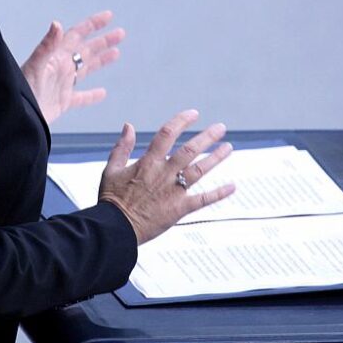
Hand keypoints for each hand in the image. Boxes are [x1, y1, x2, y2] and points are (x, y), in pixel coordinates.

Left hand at [21, 10, 124, 124]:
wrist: (17, 116)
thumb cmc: (21, 90)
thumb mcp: (35, 66)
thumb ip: (47, 46)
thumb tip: (57, 24)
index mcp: (57, 56)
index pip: (77, 35)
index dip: (92, 24)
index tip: (108, 16)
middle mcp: (61, 67)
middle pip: (86, 50)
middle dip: (103, 41)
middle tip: (121, 33)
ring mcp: (62, 84)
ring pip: (86, 69)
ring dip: (101, 61)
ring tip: (116, 52)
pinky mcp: (62, 102)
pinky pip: (81, 97)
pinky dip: (92, 95)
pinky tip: (102, 93)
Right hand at [97, 109, 234, 244]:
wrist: (116, 228)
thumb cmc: (112, 200)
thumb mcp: (111, 169)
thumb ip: (121, 147)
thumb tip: (128, 126)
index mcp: (148, 162)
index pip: (167, 134)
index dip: (181, 121)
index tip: (193, 114)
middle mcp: (164, 174)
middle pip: (190, 150)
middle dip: (207, 137)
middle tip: (221, 127)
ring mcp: (174, 191)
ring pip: (199, 170)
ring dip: (216, 158)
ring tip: (228, 147)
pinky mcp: (179, 209)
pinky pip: (203, 200)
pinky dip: (219, 193)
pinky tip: (232, 186)